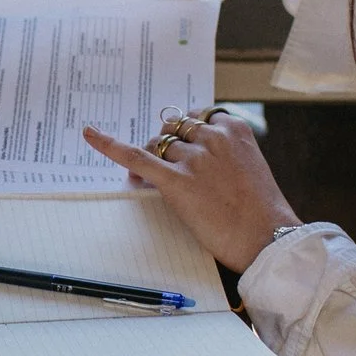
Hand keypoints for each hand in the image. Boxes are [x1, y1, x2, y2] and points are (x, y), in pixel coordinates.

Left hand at [83, 113, 303, 273]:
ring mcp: (194, 158)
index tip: (182, 147)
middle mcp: (212, 137)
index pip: (196, 117)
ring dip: (153, 159)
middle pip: (173, 129)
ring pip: (157, 145)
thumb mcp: (247, 169)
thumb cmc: (260, 211)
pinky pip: (136, 156)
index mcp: (234, 129)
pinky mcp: (176, 181)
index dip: (184, 134)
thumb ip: (222, 155)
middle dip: (166, 146)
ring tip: (154, 180)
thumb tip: (186, 157)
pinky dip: (109, 144)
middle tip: (168, 169)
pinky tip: (89, 134)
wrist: (267, 238)